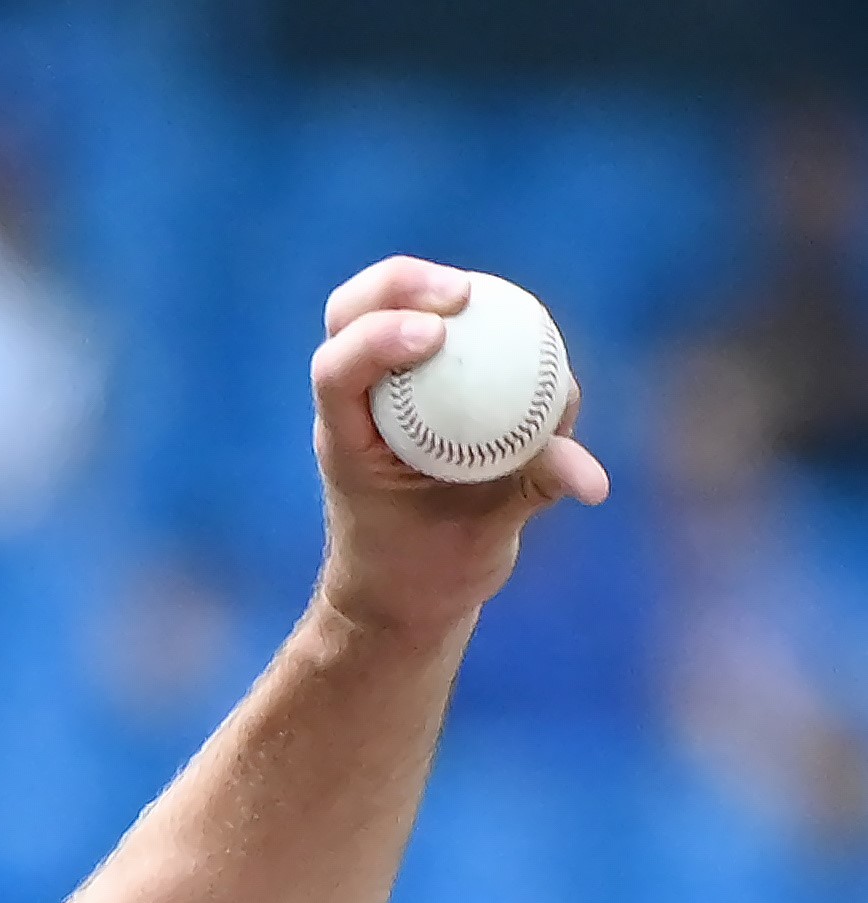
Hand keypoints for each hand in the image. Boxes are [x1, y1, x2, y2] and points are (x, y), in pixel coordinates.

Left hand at [310, 255, 609, 644]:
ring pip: (383, 309)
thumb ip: (533, 492)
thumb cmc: (431, 569)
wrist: (407, 591)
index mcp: (349, 442)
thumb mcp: (484, 536)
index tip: (435, 335)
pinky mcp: (421, 388)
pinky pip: (442, 335)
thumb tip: (592, 478)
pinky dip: (478, 318)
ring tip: (482, 297)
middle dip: (398, 285)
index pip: (336, 372)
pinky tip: (522, 322)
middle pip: (348, 313)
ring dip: (428, 286)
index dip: (377, 339)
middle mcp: (360, 407)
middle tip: (461, 294)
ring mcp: (385, 393)